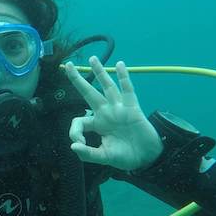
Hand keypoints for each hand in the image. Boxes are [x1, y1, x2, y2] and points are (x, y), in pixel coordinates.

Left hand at [64, 56, 162, 170]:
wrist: (146, 157)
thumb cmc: (125, 157)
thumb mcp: (104, 157)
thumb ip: (88, 153)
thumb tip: (73, 146)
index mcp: (97, 124)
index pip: (79, 121)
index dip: (74, 132)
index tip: (79, 144)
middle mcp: (105, 113)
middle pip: (88, 93)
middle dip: (77, 80)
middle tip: (68, 66)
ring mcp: (119, 108)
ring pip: (107, 87)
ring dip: (100, 72)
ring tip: (92, 58)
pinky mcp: (133, 108)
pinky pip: (127, 90)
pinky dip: (124, 77)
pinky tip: (120, 64)